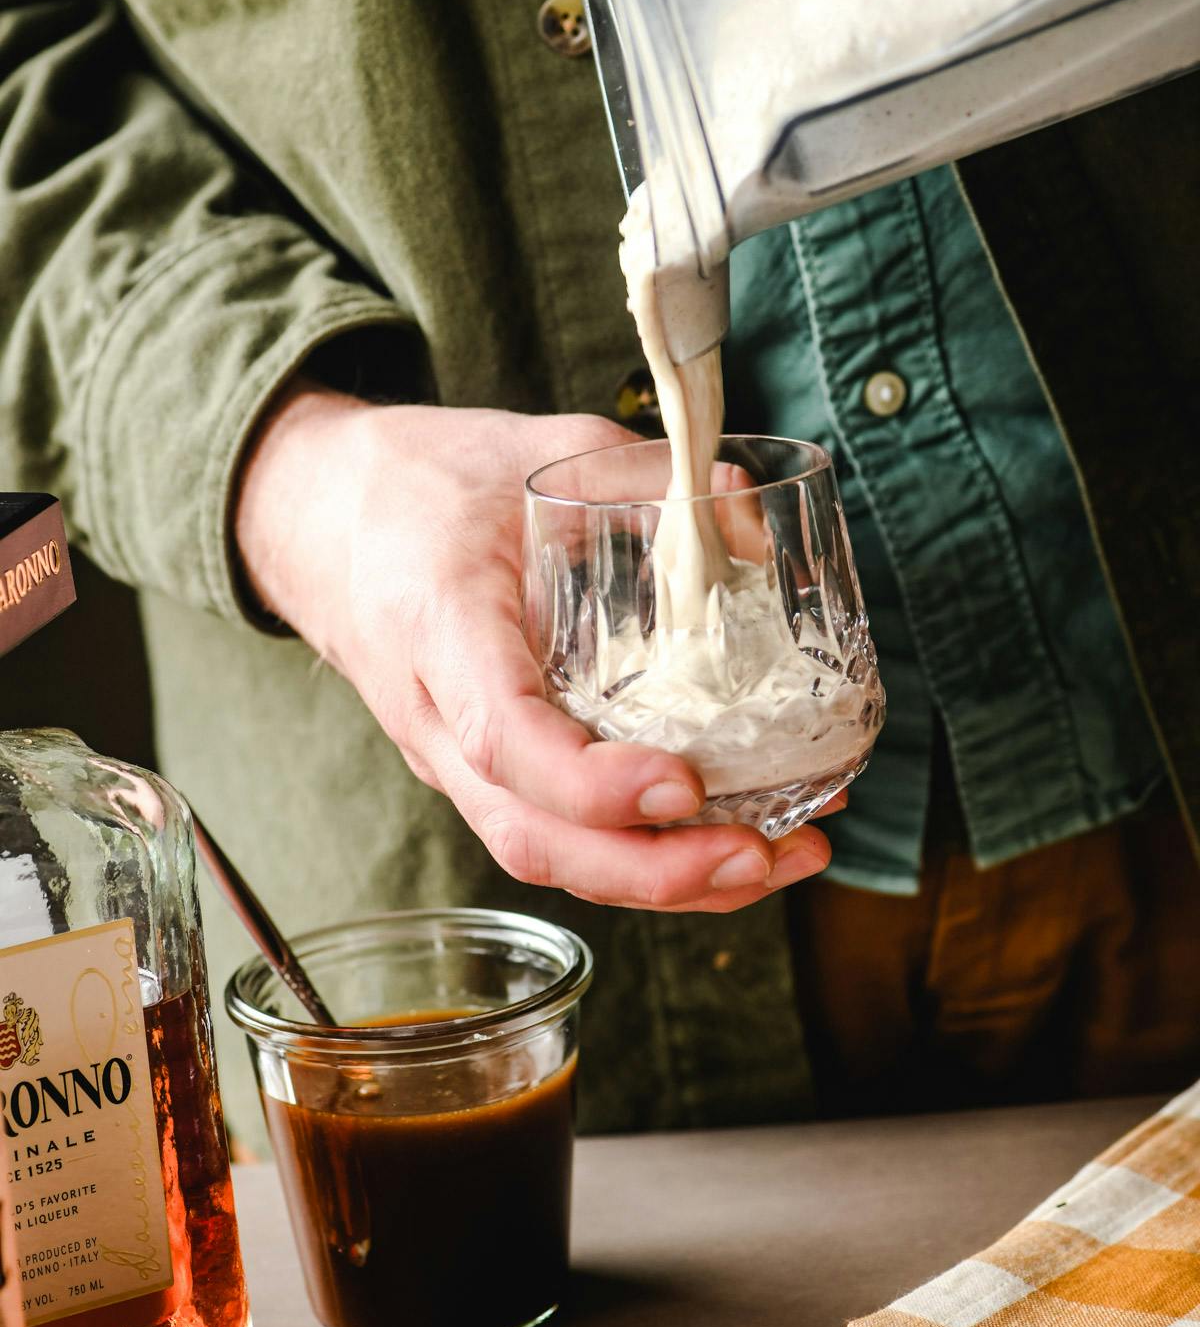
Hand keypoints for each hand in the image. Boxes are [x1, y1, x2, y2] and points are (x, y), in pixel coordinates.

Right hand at [234, 381, 835, 911]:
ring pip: (544, 854)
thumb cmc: (419, 480)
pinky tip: (726, 842)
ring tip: (777, 860)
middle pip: (530, 837)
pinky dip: (639, 856)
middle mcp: (435, 719)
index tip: (683, 785)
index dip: (593, 783)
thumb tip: (746, 510)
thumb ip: (640, 474)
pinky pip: (554, 834)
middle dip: (652, 871)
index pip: (504, 738)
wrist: (316, 513)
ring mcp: (451, 758)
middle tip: (763, 853)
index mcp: (439, 629)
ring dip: (662, 880)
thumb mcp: (531, 446)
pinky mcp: (480, 770)